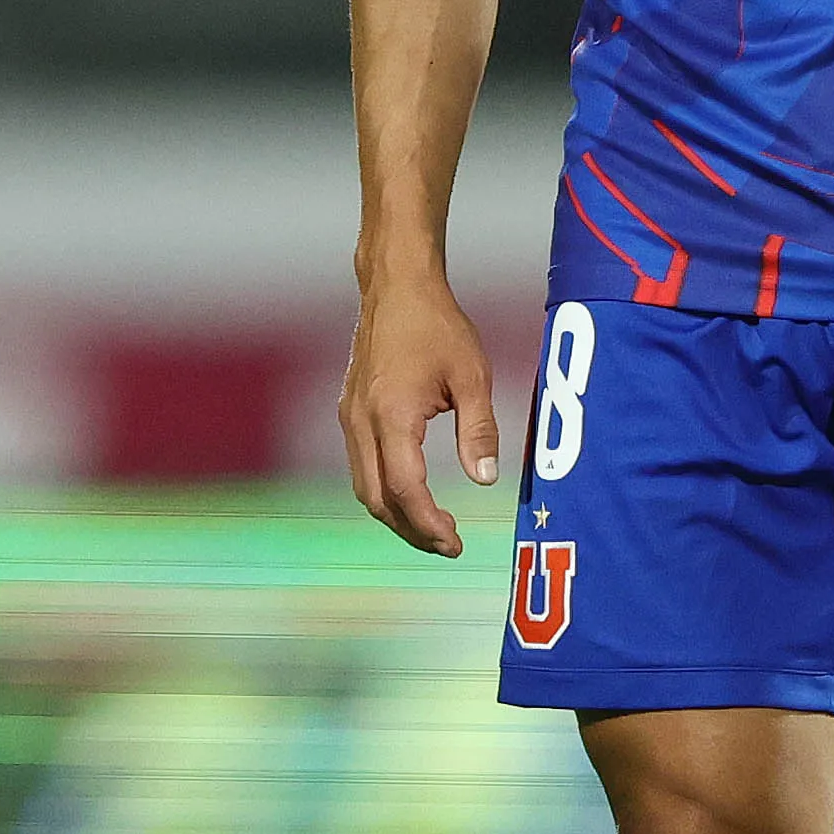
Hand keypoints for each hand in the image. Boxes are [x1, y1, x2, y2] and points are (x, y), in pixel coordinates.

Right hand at [340, 268, 498, 554]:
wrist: (395, 287)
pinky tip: (413, 494)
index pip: (406, 490)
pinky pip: (362, 466)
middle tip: (448, 546)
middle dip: (411, 531)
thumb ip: (479, 429)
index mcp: (391, 416)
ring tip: (433, 528)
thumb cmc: (437, 326)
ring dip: (396, 515)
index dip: (429, 524)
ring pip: (364, 487)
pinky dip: (385, 491)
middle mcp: (361, 422)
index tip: (455, 543)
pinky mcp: (349, 412)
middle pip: (377, 500)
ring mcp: (349, 418)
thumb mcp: (472, 376)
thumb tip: (485, 479)